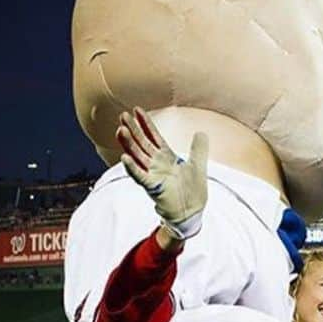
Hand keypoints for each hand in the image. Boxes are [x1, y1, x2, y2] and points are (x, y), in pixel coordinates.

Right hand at [116, 108, 208, 240]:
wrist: (192, 212)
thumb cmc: (192, 191)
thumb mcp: (199, 166)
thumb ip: (199, 149)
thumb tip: (202, 132)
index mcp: (166, 158)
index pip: (153, 136)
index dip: (146, 123)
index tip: (137, 109)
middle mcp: (157, 164)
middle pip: (142, 143)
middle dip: (133, 130)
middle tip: (122, 116)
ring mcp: (153, 175)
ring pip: (138, 156)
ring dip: (129, 144)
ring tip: (120, 130)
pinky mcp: (153, 188)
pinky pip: (140, 176)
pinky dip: (132, 167)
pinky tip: (124, 157)